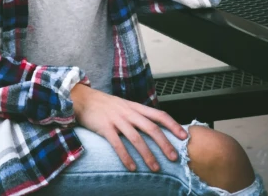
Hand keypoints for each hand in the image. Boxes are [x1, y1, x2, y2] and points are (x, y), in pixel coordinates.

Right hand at [70, 83, 186, 171]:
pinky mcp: (104, 127)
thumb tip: (155, 130)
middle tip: (174, 158)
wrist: (83, 98)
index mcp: (135, 107)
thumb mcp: (124, 106)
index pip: (159, 114)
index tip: (184, 137)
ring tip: (155, 168)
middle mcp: (129, 112)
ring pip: (136, 137)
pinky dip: (126, 156)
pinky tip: (132, 168)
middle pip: (151, 128)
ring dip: (147, 154)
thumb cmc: (105, 105)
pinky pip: (117, 143)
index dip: (173, 125)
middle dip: (164, 143)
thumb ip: (138, 115)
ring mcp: (117, 119)